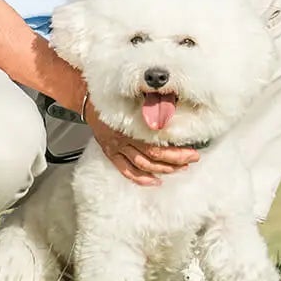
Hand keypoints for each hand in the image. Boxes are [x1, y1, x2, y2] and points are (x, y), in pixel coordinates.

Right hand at [83, 95, 197, 185]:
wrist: (88, 101)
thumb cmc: (112, 99)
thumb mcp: (132, 99)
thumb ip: (149, 107)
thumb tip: (170, 112)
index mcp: (131, 126)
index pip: (158, 146)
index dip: (177, 152)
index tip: (193, 152)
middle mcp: (124, 140)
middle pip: (153, 157)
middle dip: (175, 161)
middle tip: (192, 160)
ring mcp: (117, 149)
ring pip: (142, 166)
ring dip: (162, 170)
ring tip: (178, 169)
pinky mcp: (111, 153)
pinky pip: (126, 170)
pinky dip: (140, 178)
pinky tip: (154, 181)